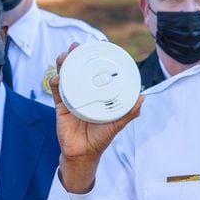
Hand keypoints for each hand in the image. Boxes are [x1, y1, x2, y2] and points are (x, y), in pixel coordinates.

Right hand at [51, 44, 142, 192]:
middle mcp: (85, 93)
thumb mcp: (117, 124)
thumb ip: (129, 112)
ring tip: (65, 56)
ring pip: (66, 77)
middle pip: (79, 70)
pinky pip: (57, 93)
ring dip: (64, 65)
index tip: (100, 45)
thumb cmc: (100, 138)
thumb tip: (143, 98)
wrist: (83, 155)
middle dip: (77, 56)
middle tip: (77, 46)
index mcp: (98, 94)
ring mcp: (72, 98)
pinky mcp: (61, 107)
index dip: (98, 58)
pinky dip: (56, 84)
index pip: (98, 72)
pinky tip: (57, 77)